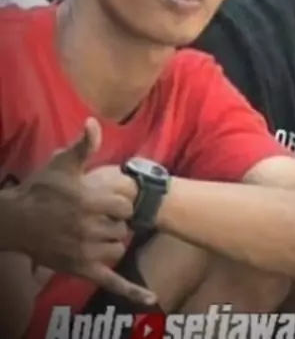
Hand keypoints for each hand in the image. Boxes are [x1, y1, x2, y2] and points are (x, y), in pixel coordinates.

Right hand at [12, 119, 154, 305]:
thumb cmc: (41, 189)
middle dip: (115, 221)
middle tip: (99, 215)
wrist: (16, 221)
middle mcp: (90, 228)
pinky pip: (111, 282)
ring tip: (97, 232)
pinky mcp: (80, 269)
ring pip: (118, 248)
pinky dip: (133, 292)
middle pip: (122, 227)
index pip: (125, 204)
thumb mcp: (62, 163)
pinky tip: (150, 300)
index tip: (107, 198)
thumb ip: (84, 146)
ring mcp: (85, 251)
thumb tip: (94, 122)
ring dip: (113, 241)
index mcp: (90, 201)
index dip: (119, 201)